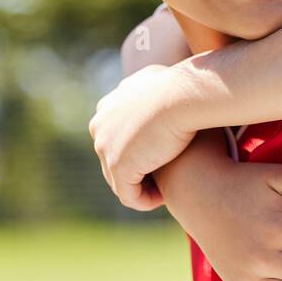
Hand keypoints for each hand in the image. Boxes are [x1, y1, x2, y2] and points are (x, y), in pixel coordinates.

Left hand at [89, 63, 198, 209]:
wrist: (181, 94)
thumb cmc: (182, 87)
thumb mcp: (163, 80)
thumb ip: (155, 89)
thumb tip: (164, 88)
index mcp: (108, 107)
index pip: (118, 137)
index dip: (141, 150)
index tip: (165, 156)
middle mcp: (100, 126)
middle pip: (115, 159)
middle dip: (139, 170)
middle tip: (165, 178)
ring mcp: (105, 147)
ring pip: (120, 180)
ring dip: (142, 187)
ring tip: (166, 190)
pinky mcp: (118, 166)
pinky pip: (129, 194)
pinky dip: (145, 200)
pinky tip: (164, 197)